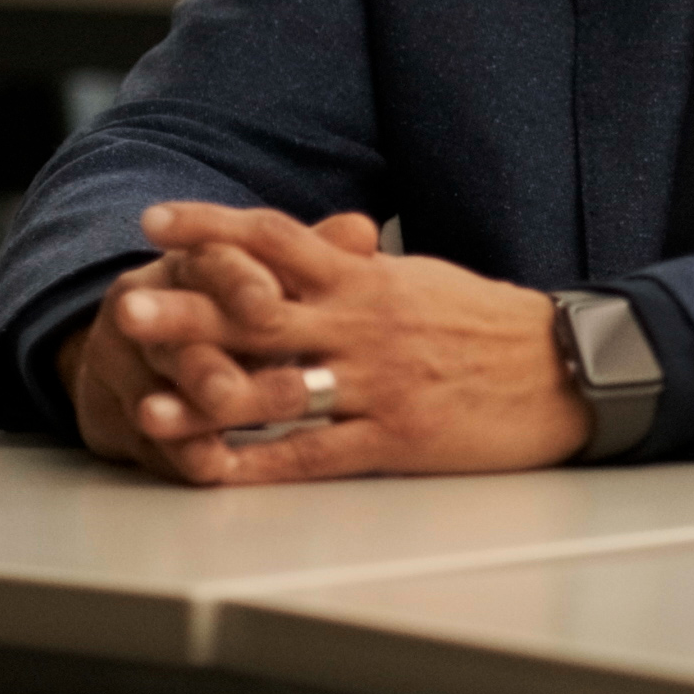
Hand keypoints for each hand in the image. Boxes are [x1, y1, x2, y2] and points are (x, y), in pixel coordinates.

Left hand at [60, 203, 592, 484]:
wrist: (568, 370)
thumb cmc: (492, 324)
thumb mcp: (423, 279)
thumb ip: (358, 268)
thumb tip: (306, 246)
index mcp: (370, 278)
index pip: (278, 240)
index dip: (214, 229)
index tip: (155, 221)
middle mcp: (365, 325)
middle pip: (262, 313)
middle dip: (190, 312)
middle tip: (125, 308)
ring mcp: (378, 385)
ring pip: (278, 390)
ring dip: (207, 398)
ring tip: (147, 404)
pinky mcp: (396, 439)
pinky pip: (316, 454)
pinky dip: (261, 465)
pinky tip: (215, 472)